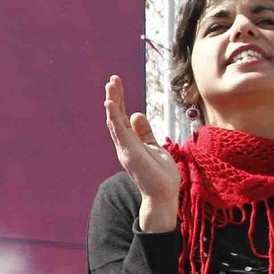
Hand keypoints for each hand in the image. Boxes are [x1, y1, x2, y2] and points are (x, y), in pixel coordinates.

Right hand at [103, 75, 180, 229]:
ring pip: (114, 121)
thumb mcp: (154, 146)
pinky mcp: (129, 152)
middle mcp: (123, 144)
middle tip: (113, 78)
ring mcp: (125, 148)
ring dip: (112, 102)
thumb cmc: (160, 174)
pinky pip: (119, 131)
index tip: (117, 82)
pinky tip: (110, 104)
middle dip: (114, 96)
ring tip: (110, 85)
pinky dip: (113, 116)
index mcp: (130, 141)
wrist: (163, 194)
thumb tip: (136, 113)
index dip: (120, 99)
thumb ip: (145, 131)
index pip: (122, 116)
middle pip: (116, 116)